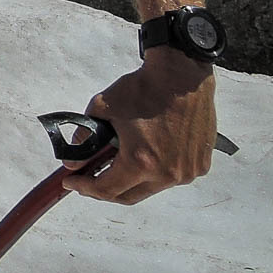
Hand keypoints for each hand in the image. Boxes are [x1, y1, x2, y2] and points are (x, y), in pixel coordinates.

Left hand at [62, 48, 216, 204]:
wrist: (181, 75)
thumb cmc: (143, 89)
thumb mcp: (102, 108)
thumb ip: (85, 138)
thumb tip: (74, 161)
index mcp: (141, 162)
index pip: (106, 190)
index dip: (84, 187)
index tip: (71, 181)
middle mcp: (167, 174)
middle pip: (128, 196)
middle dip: (105, 190)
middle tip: (89, 178)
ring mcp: (187, 171)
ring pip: (151, 187)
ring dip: (131, 179)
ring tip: (117, 162)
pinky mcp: (200, 164)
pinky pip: (171, 176)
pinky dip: (154, 171)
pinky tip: (145, 154)